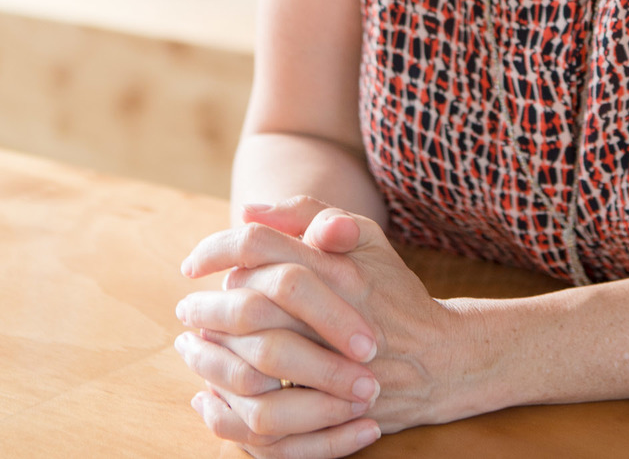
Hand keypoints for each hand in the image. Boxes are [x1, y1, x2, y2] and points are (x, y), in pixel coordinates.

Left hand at [176, 198, 476, 451]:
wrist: (441, 358)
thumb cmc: (393, 292)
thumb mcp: (366, 237)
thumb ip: (309, 214)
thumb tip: (250, 210)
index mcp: (336, 265)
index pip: (260, 244)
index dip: (217, 249)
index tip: (192, 265)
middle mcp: (332, 313)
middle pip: (248, 303)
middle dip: (206, 307)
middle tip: (186, 311)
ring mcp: (333, 366)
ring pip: (251, 364)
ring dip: (212, 358)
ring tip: (194, 349)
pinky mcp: (331, 411)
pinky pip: (266, 419)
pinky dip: (229, 409)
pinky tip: (211, 396)